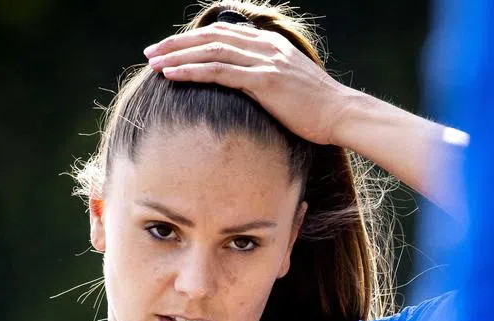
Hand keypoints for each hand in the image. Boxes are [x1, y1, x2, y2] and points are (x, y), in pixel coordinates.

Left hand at [143, 22, 350, 145]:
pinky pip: (220, 72)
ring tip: (153, 64)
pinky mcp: (265, 81)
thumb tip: (244, 86)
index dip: (193, 39)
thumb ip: (266, 77)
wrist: (342, 115)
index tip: (170, 49)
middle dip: (177, 44)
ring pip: (211, 51)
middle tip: (151, 52)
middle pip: (211, 37)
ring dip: (178, 57)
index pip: (223, 33)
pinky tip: (173, 76)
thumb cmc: (318, 109)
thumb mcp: (290, 85)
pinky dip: (193, 72)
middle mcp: (266, 47)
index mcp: (271, 45)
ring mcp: (266, 62)